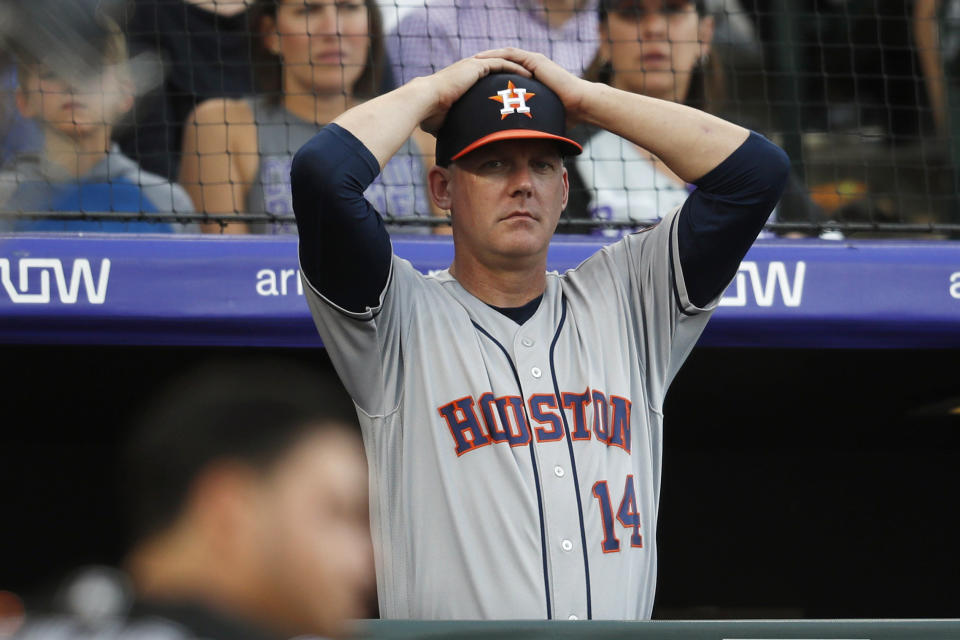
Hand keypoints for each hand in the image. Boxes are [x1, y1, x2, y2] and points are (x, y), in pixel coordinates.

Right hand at [418, 56, 530, 134]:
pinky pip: (501, 64)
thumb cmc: (429, 115)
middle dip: (513, 75)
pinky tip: (527, 75)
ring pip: (502, 63)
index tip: (514, 94)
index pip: (487, 79)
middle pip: (497, 69)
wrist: (424, 102)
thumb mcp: (445, 123)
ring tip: (533, 77)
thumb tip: (454, 150)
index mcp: (463, 81)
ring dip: (518, 70)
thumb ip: (453, 130)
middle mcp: (469, 70)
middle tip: (529, 85)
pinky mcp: (476, 66)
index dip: (502, 85)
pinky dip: (515, 68)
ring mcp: (473, 66)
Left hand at [473, 48, 592, 122]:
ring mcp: (531, 63)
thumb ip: (527, 130)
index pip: (502, 76)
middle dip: (482, 67)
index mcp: (528, 81)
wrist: (579, 105)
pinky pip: (511, 55)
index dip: (486, 79)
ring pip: (502, 56)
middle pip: (499, 64)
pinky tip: (482, 58)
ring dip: (485, 58)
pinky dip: (496, 55)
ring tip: (468, 62)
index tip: (470, 85)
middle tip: (463, 71)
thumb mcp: (538, 122)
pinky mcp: (534, 61)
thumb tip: (517, 151)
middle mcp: (528, 69)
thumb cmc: (564, 116)